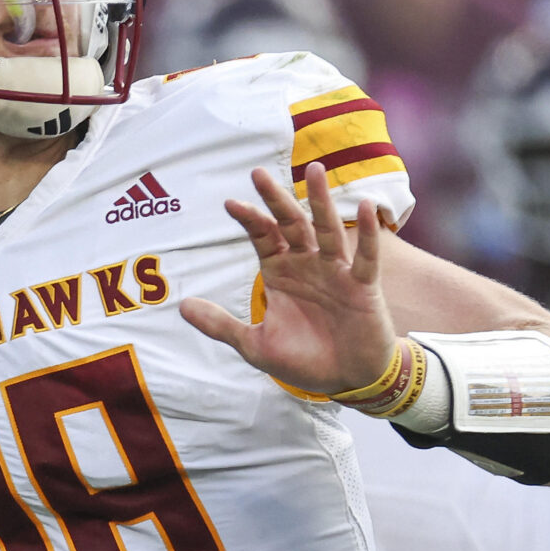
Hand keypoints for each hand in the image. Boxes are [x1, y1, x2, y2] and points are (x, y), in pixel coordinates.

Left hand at [181, 162, 400, 395]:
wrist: (346, 380)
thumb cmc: (304, 360)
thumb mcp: (255, 345)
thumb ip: (221, 324)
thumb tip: (182, 307)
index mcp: (281, 273)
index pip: (263, 237)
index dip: (249, 219)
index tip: (231, 203)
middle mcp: (308, 265)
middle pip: (291, 224)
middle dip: (275, 200)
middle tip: (258, 174)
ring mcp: (336, 272)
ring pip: (327, 229)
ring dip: (321, 201)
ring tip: (315, 170)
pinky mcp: (362, 285)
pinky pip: (365, 256)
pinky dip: (367, 232)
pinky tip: (364, 206)